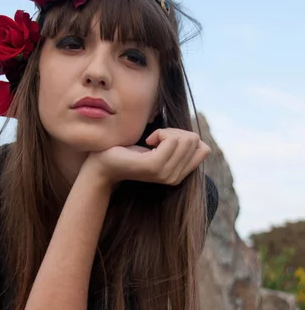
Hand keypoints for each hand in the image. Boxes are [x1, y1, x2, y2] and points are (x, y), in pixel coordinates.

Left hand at [85, 128, 209, 186]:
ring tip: (150, 141)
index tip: (166, 141)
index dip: (186, 137)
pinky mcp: (154, 167)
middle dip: (176, 132)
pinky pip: (171, 140)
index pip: (204, 148)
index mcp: (179, 174)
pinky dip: (160, 133)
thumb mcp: (161, 148)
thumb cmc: (130, 152)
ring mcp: (165, 174)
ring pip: (185, 138)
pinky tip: (146, 142)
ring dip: (167, 131)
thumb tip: (195, 138)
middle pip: (194, 140)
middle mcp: (175, 178)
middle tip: (155, 139)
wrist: (105, 163)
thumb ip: (179, 146)